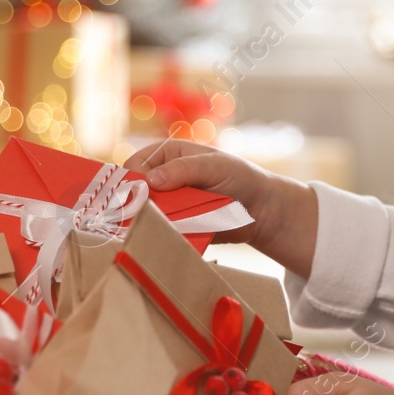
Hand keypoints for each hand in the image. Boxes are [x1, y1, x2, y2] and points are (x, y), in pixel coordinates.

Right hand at [123, 139, 307, 254]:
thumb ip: (184, 169)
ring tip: (154, 228)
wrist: (261, 210)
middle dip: (135, 204)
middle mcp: (162, 178)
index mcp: (166, 155)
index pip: (135, 165)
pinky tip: (162, 238)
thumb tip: (150, 179)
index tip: (139, 195)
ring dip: (146, 222)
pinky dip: (158, 236)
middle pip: (133, 192)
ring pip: (142, 214)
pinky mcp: (175, 226)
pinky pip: (158, 231)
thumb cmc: (239, 177)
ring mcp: (167, 204)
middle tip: (142, 215)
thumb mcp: (213, 166)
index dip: (132, 180)